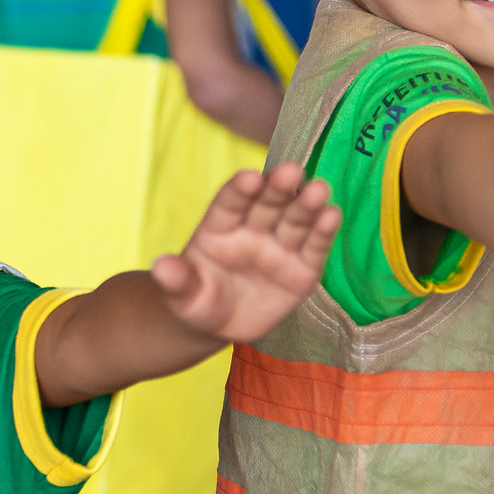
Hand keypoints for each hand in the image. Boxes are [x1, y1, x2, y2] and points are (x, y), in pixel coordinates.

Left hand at [152, 162, 339, 341]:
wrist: (219, 323)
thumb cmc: (196, 300)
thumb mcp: (182, 296)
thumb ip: (175, 281)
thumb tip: (161, 267)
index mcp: (219, 226)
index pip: (230, 202)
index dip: (239, 190)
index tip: (248, 178)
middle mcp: (252, 228)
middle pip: (267, 203)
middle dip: (278, 187)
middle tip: (290, 171)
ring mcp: (279, 246)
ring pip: (295, 219)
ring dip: (307, 204)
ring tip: (318, 189)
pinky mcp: (303, 267)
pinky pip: (314, 247)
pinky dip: (324, 232)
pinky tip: (333, 214)